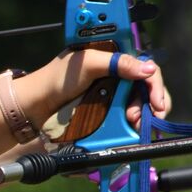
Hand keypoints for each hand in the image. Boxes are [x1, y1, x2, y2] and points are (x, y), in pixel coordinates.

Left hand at [33, 47, 169, 126]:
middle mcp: (118, 78)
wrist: (35, 107)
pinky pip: (127, 122)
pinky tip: (131, 132)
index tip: (157, 101)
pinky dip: (133, 128)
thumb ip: (117, 62)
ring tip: (133, 124)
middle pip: (148, 90)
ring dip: (143, 117)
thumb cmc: (56, 79)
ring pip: (141, 108)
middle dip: (152, 104)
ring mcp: (113, 98)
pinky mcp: (107, 116)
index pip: (146, 68)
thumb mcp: (88, 63)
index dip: (154, 84)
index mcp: (114, 60)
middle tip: (140, 118)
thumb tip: (148, 69)